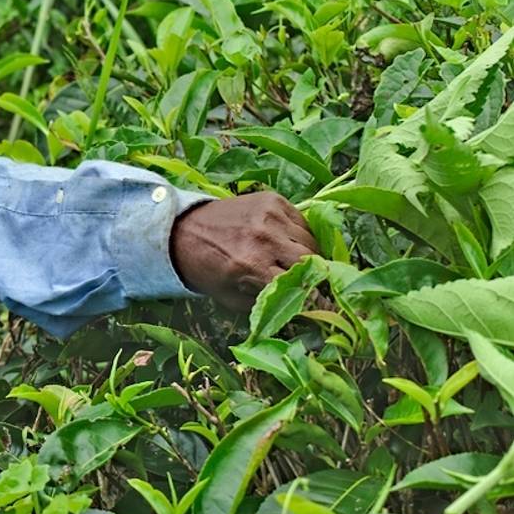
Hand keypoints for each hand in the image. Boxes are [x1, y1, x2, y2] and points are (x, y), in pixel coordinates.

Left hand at [169, 192, 319, 311]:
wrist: (184, 230)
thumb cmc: (209, 270)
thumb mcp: (233, 298)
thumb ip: (269, 306)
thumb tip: (306, 314)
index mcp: (250, 265)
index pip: (299, 286)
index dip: (317, 299)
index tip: (328, 307)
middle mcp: (262, 237)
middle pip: (312, 260)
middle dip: (316, 275)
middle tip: (313, 283)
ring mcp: (269, 215)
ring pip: (310, 241)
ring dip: (310, 255)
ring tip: (296, 263)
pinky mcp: (273, 199)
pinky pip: (302, 223)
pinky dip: (300, 236)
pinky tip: (286, 243)